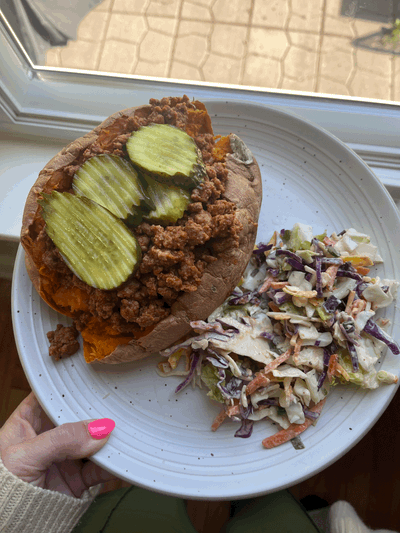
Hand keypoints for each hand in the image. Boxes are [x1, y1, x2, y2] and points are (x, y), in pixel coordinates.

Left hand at [0, 392, 115, 497]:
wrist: (8, 528)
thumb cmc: (1, 489)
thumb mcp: (25, 457)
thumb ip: (60, 440)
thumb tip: (96, 428)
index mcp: (28, 421)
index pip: (51, 396)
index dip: (69, 387)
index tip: (91, 382)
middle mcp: (49, 436)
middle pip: (78, 416)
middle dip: (95, 413)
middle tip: (111, 409)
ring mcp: (65, 457)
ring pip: (93, 440)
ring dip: (107, 438)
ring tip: (120, 433)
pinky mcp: (77, 479)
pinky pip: (100, 468)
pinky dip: (112, 464)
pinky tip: (119, 457)